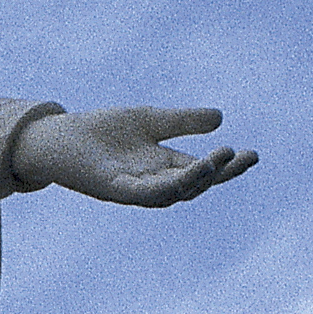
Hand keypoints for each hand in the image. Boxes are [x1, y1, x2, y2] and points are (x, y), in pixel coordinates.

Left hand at [12, 105, 257, 204]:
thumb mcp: (150, 120)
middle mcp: (153, 182)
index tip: (253, 154)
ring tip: (218, 159)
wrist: (59, 138)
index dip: (227, 165)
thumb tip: (220, 118)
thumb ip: (182, 121)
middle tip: (242, 157)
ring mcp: (135, 189)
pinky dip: (166, 187)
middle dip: (220, 173)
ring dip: (197, 178)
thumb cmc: (101, 132)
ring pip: (174, 192)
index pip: (203, 170)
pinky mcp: (114, 190)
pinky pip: (145, 194)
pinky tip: (182, 176)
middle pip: (194, 184)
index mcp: (164, 167)